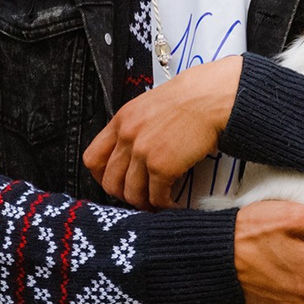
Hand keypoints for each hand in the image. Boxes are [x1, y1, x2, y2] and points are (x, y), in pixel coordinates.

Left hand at [83, 57, 242, 207]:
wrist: (211, 97)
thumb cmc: (190, 99)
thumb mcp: (150, 106)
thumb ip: (136, 128)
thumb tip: (134, 152)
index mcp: (121, 121)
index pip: (93, 158)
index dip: (101, 177)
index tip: (115, 183)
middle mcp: (127, 137)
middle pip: (110, 182)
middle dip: (124, 196)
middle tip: (138, 198)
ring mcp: (143, 153)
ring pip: (131, 194)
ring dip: (144, 204)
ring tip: (156, 204)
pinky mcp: (162, 166)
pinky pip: (156, 197)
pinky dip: (163, 206)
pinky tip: (172, 204)